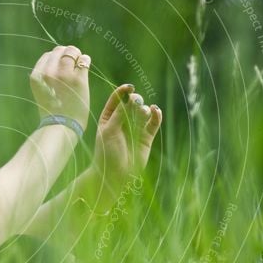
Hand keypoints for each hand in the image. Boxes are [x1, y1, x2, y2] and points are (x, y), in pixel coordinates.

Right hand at [29, 45, 90, 129]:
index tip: (61, 66)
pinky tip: (85, 67)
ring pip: (72, 51)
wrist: (61, 127)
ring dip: (77, 55)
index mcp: (37, 76)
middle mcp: (48, 73)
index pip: (47, 55)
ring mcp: (64, 75)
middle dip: (67, 54)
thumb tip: (56, 60)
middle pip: (59, 50)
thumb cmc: (52, 112)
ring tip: (79, 64)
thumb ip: (46, 76)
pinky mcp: (78, 79)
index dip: (56, 58)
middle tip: (72, 63)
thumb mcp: (41, 91)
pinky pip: (84, 59)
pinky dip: (86, 60)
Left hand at [90, 84, 161, 205]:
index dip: (123, 91)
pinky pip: (153, 124)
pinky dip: (156, 116)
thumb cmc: (106, 153)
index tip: (130, 87)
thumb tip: (131, 97)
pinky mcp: (146, 138)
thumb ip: (120, 114)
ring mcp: (134, 130)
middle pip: (131, 104)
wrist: (114, 175)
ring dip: (144, 109)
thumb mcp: (109, 130)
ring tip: (143, 112)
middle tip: (137, 101)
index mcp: (108, 118)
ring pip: (143, 113)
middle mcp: (122, 122)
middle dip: (135, 100)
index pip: (117, 99)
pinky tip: (156, 111)